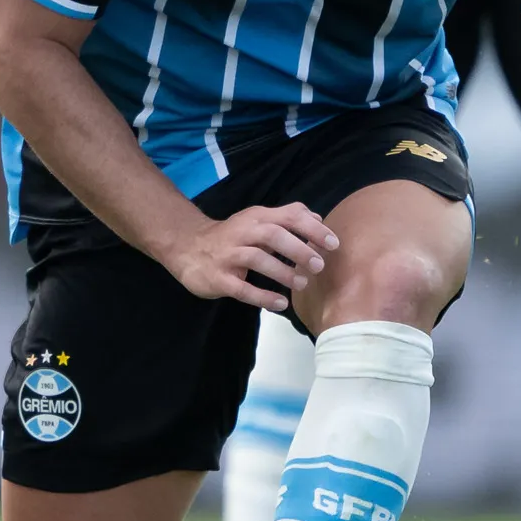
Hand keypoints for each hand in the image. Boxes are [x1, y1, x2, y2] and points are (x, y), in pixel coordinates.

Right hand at [162, 203, 336, 311]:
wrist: (187, 248)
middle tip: (318, 265)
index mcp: (256, 217)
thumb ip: (287, 218)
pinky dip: (262, 296)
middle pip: (272, 235)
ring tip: (302, 284)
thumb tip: (319, 219)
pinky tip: (280, 304)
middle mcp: (242, 232)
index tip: (333, 244)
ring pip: (256, 258)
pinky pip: (242, 288)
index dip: (313, 229)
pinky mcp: (218, 278)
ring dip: (282, 272)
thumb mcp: (257, 220)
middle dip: (298, 249)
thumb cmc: (231, 237)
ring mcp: (228, 255)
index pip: (288, 216)